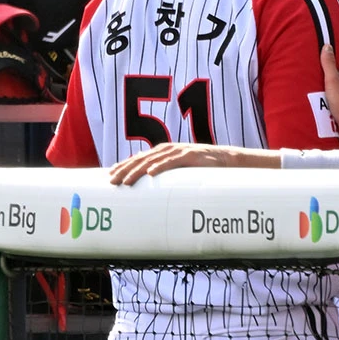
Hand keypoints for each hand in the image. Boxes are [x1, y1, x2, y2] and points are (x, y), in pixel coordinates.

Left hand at [109, 143, 268, 184]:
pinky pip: (173, 161)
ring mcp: (180, 151)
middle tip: (111, 181)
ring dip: (137, 170)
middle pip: (141, 159)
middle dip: (124, 170)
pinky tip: (151, 173)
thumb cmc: (205, 168)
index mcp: (164, 152)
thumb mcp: (182, 171)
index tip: (109, 175)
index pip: (138, 158)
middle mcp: (169, 149)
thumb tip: (152, 190)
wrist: (229, 161)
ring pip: (153, 160)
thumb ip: (168, 175)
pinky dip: (161, 166)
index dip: (123, 165)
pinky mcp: (192, 156)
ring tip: (126, 181)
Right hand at [321, 44, 338, 143]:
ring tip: (316, 78)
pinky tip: (319, 97)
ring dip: (328, 82)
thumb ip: (329, 64)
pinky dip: (325, 96)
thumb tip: (327, 46)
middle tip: (321, 59)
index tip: (335, 42)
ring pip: (336, 86)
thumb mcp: (333, 80)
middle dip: (332, 66)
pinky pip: (331, 98)